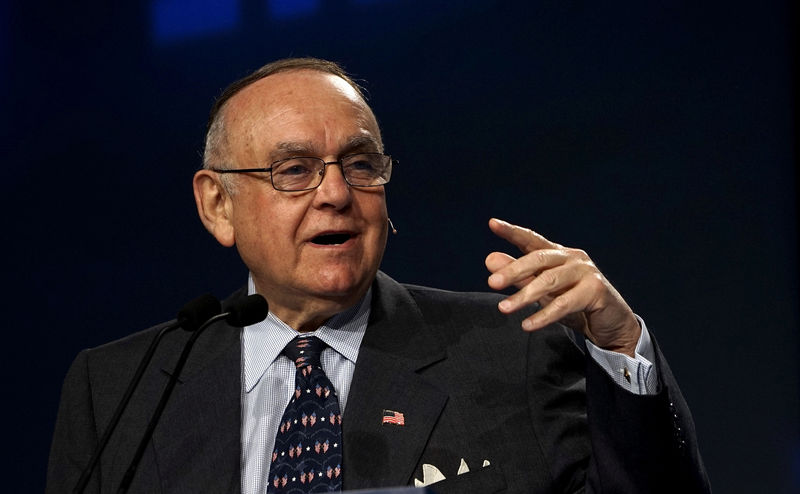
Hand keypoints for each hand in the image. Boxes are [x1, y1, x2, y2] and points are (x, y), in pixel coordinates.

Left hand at [485, 218, 640, 356]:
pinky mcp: (596, 290)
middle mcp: (572, 257)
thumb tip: (489, 260)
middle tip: (492, 282)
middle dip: (513, 270)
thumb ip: (519, 275)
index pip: (532, 240)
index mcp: (558, 253)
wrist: (609, 324)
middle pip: (538, 259)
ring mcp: (586, 271)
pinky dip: (544, 315)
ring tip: (503, 308)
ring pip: (550, 281)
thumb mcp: (542, 290)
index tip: (492, 223)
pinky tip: (527, 325)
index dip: (512, 232)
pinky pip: (564, 304)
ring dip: (524, 295)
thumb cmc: (573, 303)